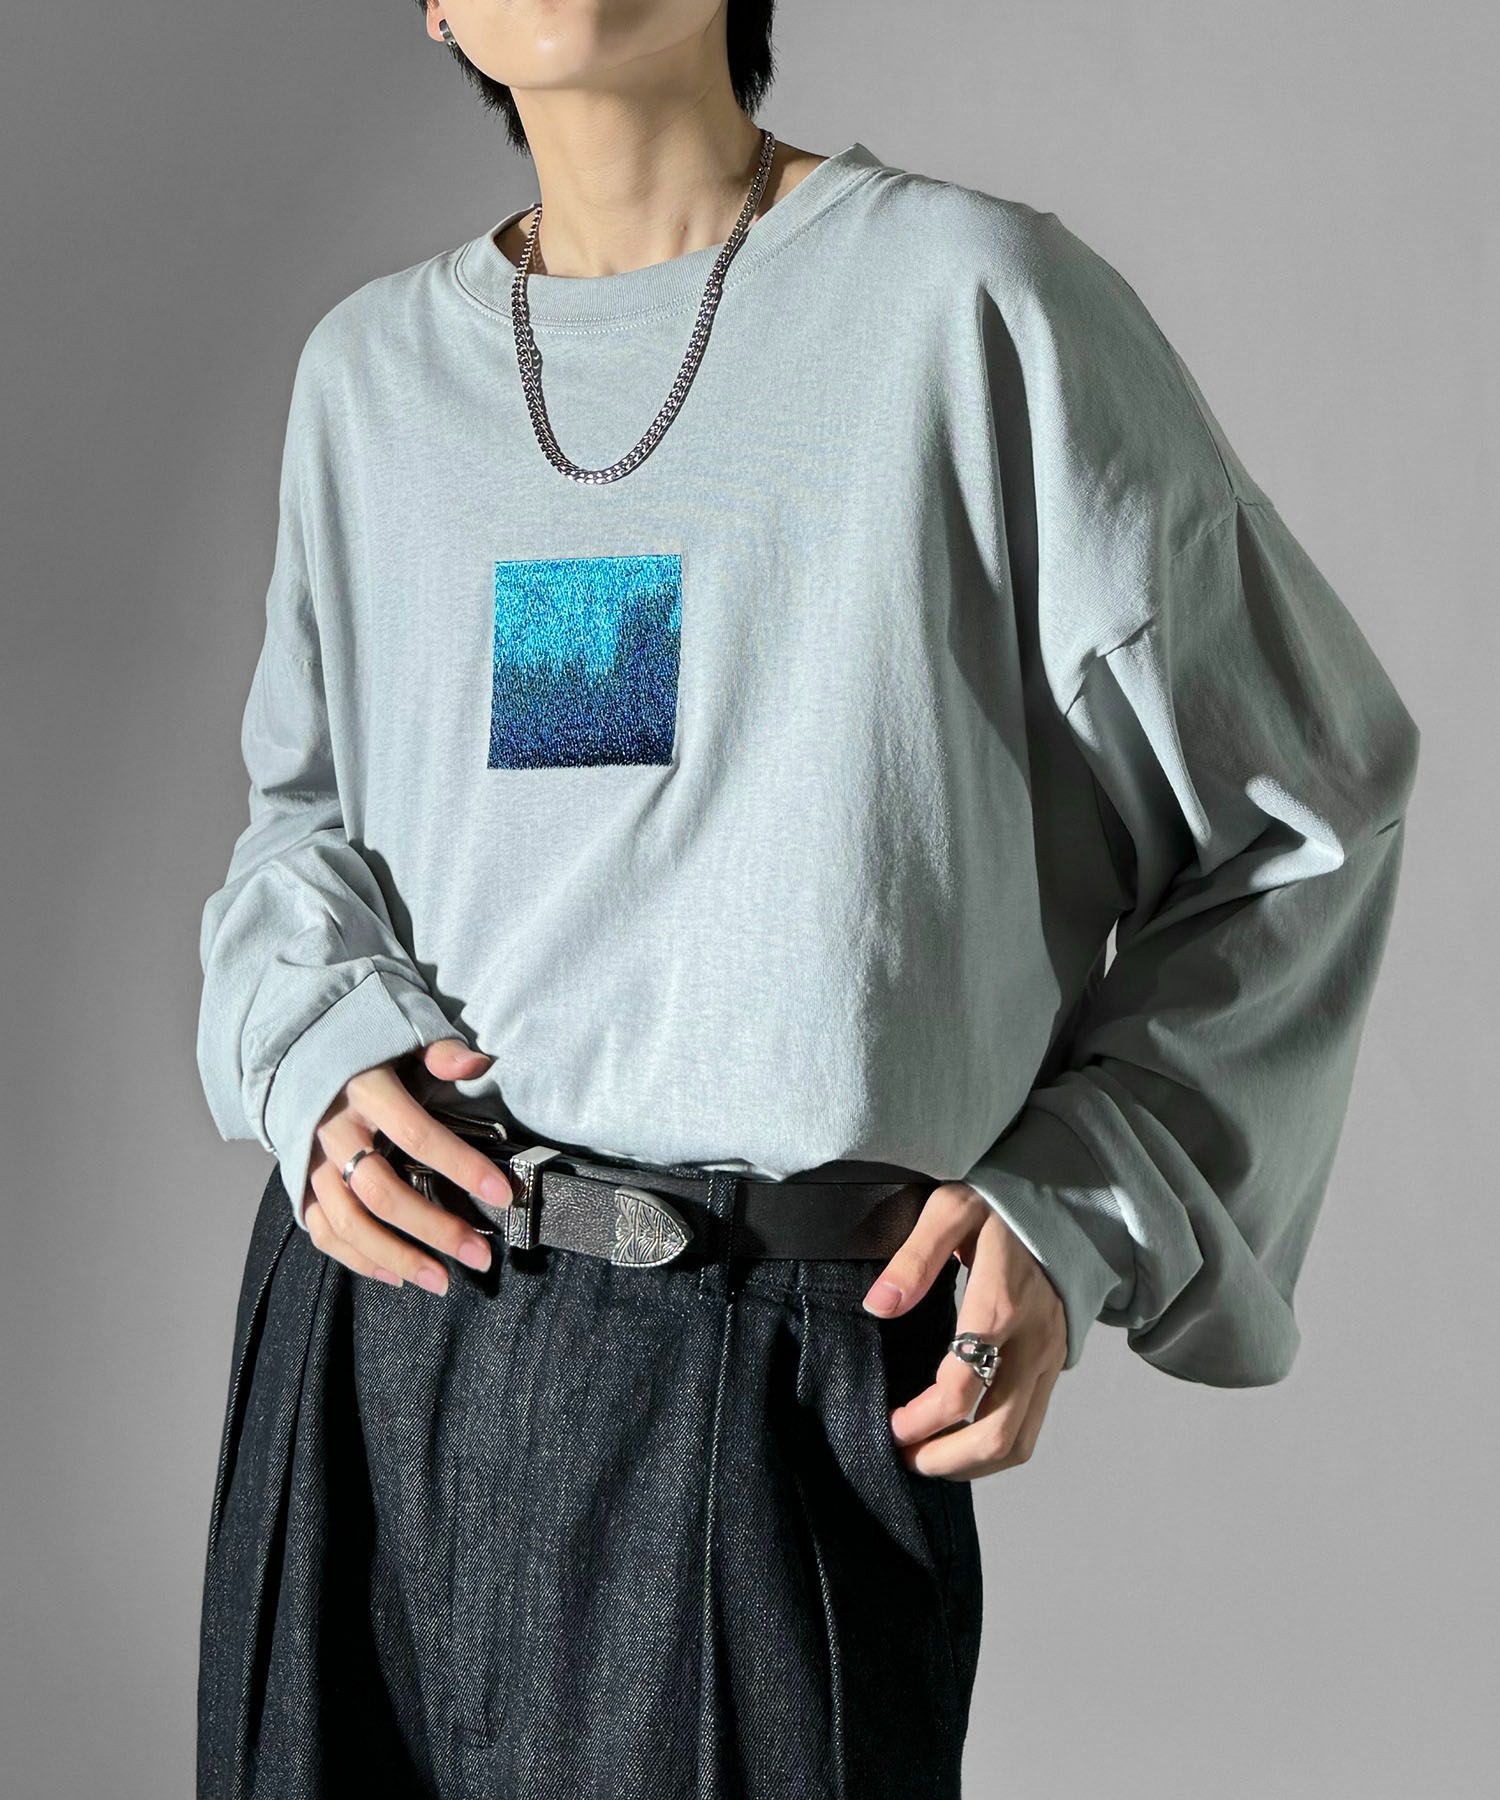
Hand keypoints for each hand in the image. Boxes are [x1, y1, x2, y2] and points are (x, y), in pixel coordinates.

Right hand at [302, 1038, 515, 1295]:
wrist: (296, 1053)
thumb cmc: (368, 1051)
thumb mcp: (404, 1036)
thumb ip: (440, 1052)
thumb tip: (476, 1064)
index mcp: (365, 1091)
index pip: (418, 1136)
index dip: (461, 1166)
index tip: (502, 1193)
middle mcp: (335, 1131)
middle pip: (382, 1193)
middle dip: (433, 1228)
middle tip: (479, 1255)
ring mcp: (313, 1162)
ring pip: (348, 1222)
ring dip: (397, 1257)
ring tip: (442, 1281)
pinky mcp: (301, 1184)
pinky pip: (323, 1231)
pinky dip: (358, 1259)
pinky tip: (396, 1276)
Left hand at [862, 1182, 1067, 1478]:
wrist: (1068, 1199)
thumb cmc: (1001, 1202)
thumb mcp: (951, 1208)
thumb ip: (915, 1257)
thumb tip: (880, 1305)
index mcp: (1002, 1303)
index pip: (961, 1387)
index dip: (922, 1419)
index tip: (890, 1425)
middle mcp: (1033, 1341)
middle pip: (998, 1432)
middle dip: (946, 1459)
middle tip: (905, 1460)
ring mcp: (1049, 1357)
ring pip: (1021, 1440)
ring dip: (972, 1465)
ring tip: (928, 1461)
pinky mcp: (1055, 1364)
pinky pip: (1032, 1426)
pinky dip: (996, 1448)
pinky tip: (960, 1442)